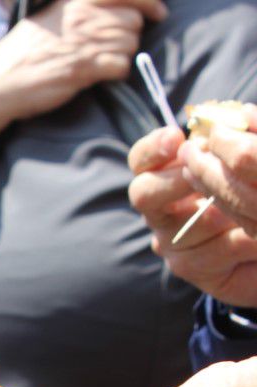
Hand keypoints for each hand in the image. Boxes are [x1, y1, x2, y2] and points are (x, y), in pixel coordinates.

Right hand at [0, 0, 166, 154]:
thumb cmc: (22, 51)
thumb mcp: (51, 15)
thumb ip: (82, 7)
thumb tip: (114, 6)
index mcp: (76, 0)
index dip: (149, 1)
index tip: (157, 11)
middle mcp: (84, 15)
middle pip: (133, 19)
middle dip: (129, 34)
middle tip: (112, 47)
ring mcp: (85, 41)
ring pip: (130, 43)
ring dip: (122, 55)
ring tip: (100, 62)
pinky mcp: (86, 67)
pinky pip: (121, 66)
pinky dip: (116, 73)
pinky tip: (100, 75)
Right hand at [127, 126, 256, 303]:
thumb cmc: (255, 190)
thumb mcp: (244, 162)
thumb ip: (239, 139)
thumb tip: (237, 116)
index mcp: (166, 177)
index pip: (142, 159)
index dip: (152, 149)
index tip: (175, 137)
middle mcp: (161, 212)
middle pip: (143, 193)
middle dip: (172, 182)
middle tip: (197, 172)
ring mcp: (173, 244)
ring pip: (187, 225)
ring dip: (225, 209)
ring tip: (256, 199)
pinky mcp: (193, 270)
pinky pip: (217, 250)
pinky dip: (246, 236)